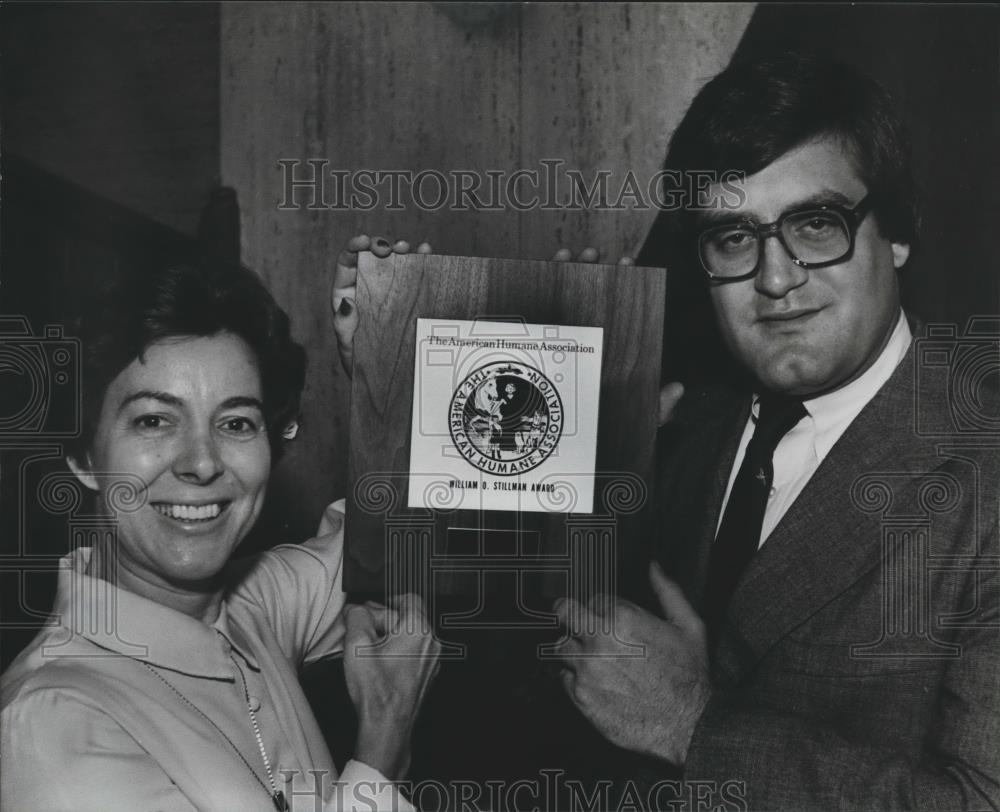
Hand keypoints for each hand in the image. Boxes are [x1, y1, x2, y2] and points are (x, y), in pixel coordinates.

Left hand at [331, 235, 431, 376]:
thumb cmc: (362, 367)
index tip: (364, 241)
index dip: (353, 249)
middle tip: (391, 248)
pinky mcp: (409, 299)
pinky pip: (415, 276)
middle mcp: (367, 290)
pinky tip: (427, 251)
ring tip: (410, 248)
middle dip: (380, 246)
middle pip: (372, 259)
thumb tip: (345, 302)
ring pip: (394, 263)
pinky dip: (421, 261)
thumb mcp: (349, 350)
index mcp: (347, 296)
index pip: (346, 265)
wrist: (387, 382)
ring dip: (401, 250)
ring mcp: (390, 293)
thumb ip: (344, 328)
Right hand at [343, 593, 440, 779]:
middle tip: (362, 631)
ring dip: (390, 637)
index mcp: (419, 630)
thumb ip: (357, 616)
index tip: (368, 611)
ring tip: (368, 650)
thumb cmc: (377, 693)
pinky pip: (413, 653)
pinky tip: (379, 664)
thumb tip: (356, 608)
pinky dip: (397, 652)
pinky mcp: (426, 674)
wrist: (387, 727)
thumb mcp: (357, 645)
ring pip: (410, 636)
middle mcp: (431, 643)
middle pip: (407, 617)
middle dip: (383, 621)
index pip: (406, 597)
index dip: (382, 602)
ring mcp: (431, 660)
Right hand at [552, 248, 683, 427]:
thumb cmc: (604, 436)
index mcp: (612, 352)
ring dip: (565, 273)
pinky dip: (535, 290)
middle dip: (591, 271)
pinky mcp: (534, 351)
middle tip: (593, 255)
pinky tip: (541, 271)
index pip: (620, 312)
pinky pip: (534, 317)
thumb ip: (656, 408)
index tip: (628, 264)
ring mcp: (560, 344)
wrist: (564, 457)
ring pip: (562, 301)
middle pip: (590, 298)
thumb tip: (676, 388)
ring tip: (568, 256)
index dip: (625, 285)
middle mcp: (587, 343)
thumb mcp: (635, 422)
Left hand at [553, 562, 710, 764]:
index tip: (608, 617)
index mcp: (622, 618)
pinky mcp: (581, 694)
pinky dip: (575, 677)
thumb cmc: (690, 678)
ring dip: (572, 648)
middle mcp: (599, 640)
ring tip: (590, 657)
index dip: (601, 607)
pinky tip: (594, 680)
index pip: (594, 598)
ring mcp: (587, 667)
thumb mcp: (689, 626)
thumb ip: (668, 591)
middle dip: (569, 614)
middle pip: (563, 612)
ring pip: (560, 646)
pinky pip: (563, 678)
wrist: (688, 724)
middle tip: (577, 622)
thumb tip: (654, 568)